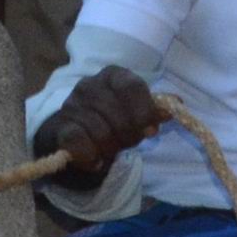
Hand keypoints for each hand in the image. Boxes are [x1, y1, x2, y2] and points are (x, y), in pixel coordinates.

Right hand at [33, 65, 162, 180]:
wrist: (73, 134)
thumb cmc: (111, 119)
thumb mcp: (135, 112)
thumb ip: (154, 108)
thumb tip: (177, 102)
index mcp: (113, 76)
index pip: (132, 86)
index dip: (144, 111)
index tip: (151, 131)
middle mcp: (89, 85)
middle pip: (119, 115)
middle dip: (128, 136)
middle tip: (127, 143)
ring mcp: (71, 105)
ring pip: (101, 132)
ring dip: (110, 148)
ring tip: (109, 149)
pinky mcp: (59, 127)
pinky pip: (79, 142)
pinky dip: (91, 156)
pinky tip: (96, 160)